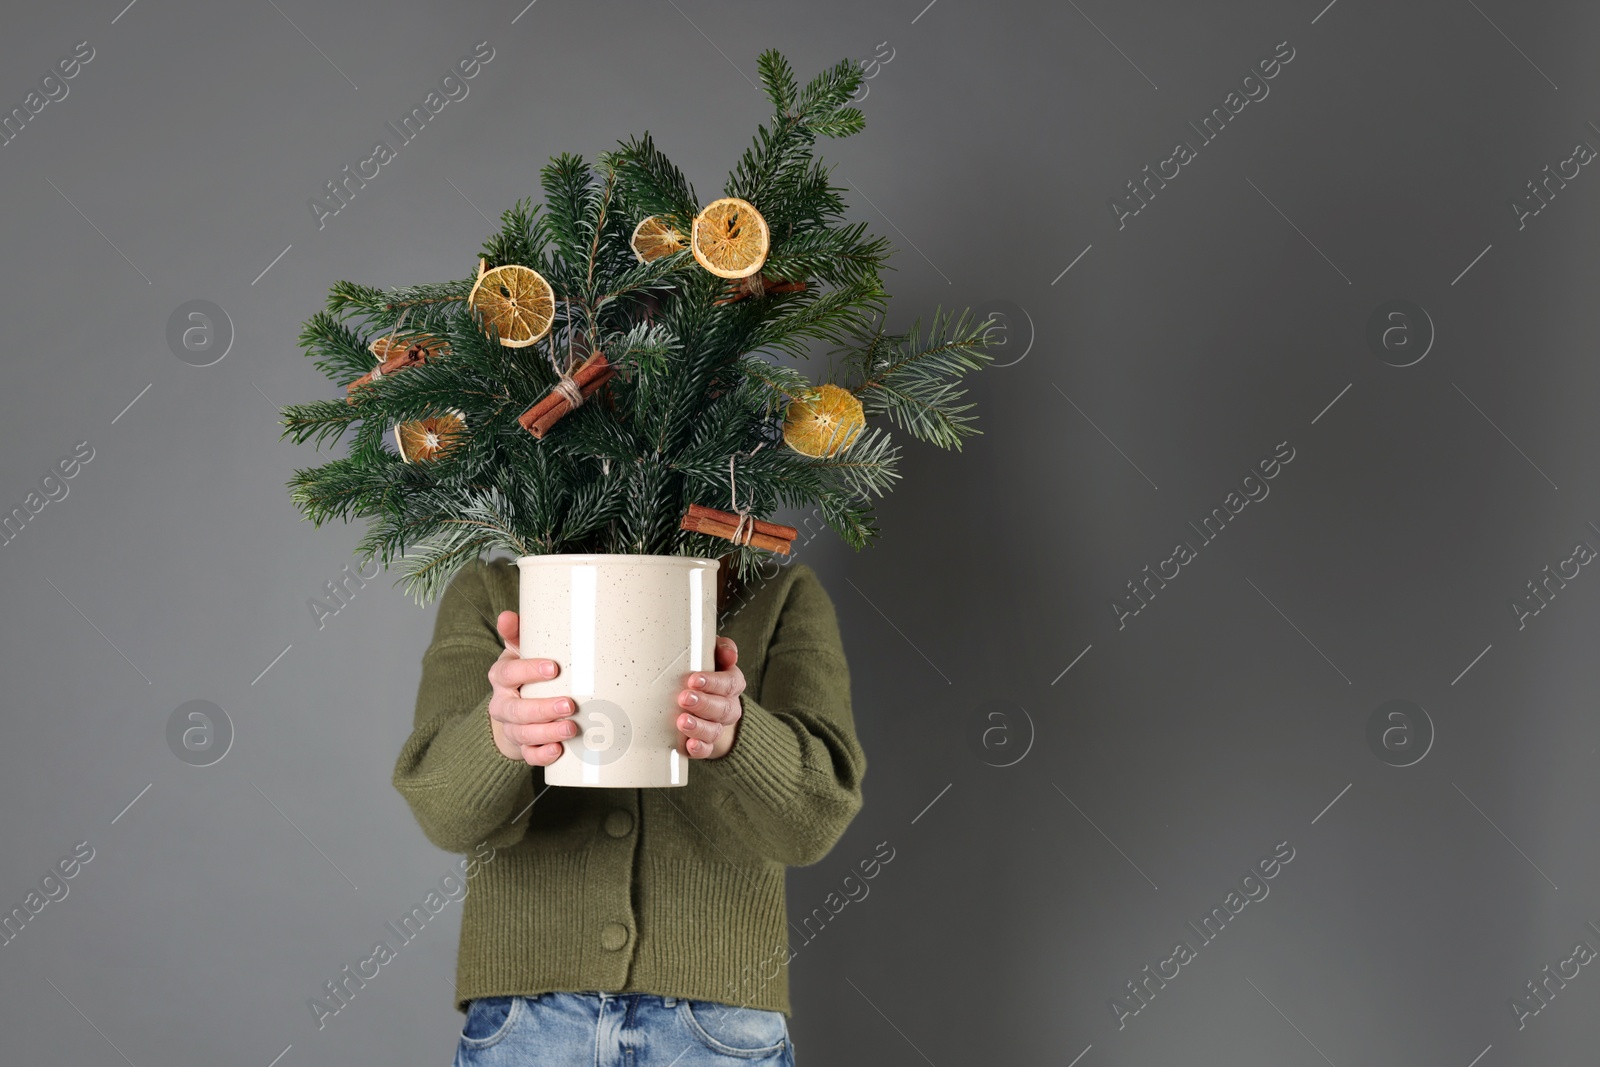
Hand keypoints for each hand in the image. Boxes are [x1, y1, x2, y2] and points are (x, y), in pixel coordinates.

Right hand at [486, 610, 576, 765]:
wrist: (515, 708)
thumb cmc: (524, 674)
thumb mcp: (520, 651)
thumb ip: (517, 633)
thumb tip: (507, 615)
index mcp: (501, 677)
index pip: (508, 673)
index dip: (528, 671)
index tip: (553, 669)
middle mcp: (503, 704)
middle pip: (517, 709)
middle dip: (543, 709)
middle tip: (569, 705)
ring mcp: (511, 728)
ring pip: (523, 734)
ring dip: (547, 733)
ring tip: (570, 729)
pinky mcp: (522, 747)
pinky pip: (528, 755)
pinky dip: (542, 755)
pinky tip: (559, 750)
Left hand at [676, 636, 745, 758]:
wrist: (700, 704)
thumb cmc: (701, 672)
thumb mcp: (710, 655)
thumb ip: (721, 649)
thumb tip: (729, 654)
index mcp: (731, 683)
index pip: (729, 683)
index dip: (713, 682)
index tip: (694, 679)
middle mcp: (728, 707)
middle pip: (723, 708)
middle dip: (703, 704)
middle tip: (684, 698)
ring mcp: (717, 727)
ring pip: (714, 731)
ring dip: (699, 726)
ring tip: (682, 721)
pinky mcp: (705, 744)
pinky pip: (707, 750)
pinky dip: (699, 748)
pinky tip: (690, 744)